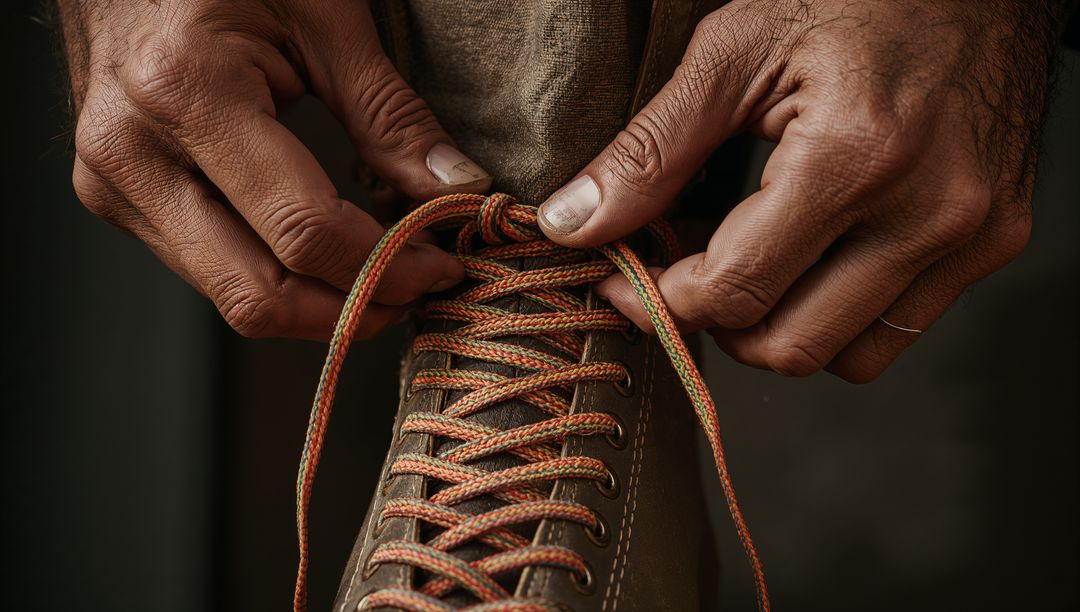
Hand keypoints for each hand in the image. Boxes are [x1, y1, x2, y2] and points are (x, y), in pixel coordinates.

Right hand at [59, 0, 490, 339]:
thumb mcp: (324, 19)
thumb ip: (390, 114)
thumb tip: (458, 190)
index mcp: (186, 91)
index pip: (302, 230)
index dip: (385, 266)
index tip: (442, 268)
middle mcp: (134, 153)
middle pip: (257, 294)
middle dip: (352, 310)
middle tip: (417, 292)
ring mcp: (116, 184)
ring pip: (232, 298)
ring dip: (319, 305)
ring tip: (383, 275)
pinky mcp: (118, 200)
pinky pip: (212, 271)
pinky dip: (280, 277)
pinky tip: (328, 256)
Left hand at [537, 0, 1060, 381]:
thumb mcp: (732, 54)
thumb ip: (650, 150)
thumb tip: (574, 222)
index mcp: (856, 155)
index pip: (735, 289)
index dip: (659, 301)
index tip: (626, 279)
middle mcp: (928, 210)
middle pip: (789, 345)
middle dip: (713, 325)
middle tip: (679, 279)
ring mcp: (972, 234)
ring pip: (846, 356)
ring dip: (776, 330)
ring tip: (745, 268)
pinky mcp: (996, 240)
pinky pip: (898, 329)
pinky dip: (837, 317)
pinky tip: (806, 261)